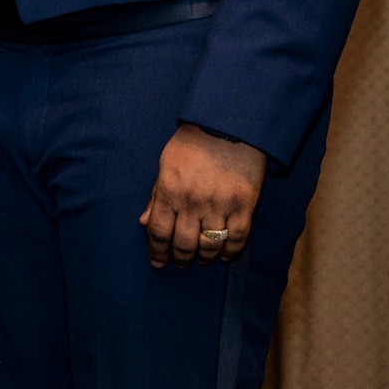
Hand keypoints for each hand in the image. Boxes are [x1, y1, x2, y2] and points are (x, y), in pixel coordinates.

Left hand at [139, 124, 265, 266]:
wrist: (227, 126)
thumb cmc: (191, 144)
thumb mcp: (165, 165)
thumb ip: (156, 196)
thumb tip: (144, 222)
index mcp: (169, 192)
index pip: (158, 231)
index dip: (157, 251)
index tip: (158, 261)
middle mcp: (192, 203)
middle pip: (183, 244)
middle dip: (181, 258)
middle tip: (181, 262)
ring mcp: (219, 206)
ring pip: (209, 246)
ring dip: (204, 257)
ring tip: (202, 259)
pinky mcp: (243, 206)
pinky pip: (236, 239)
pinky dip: (230, 252)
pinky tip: (225, 255)